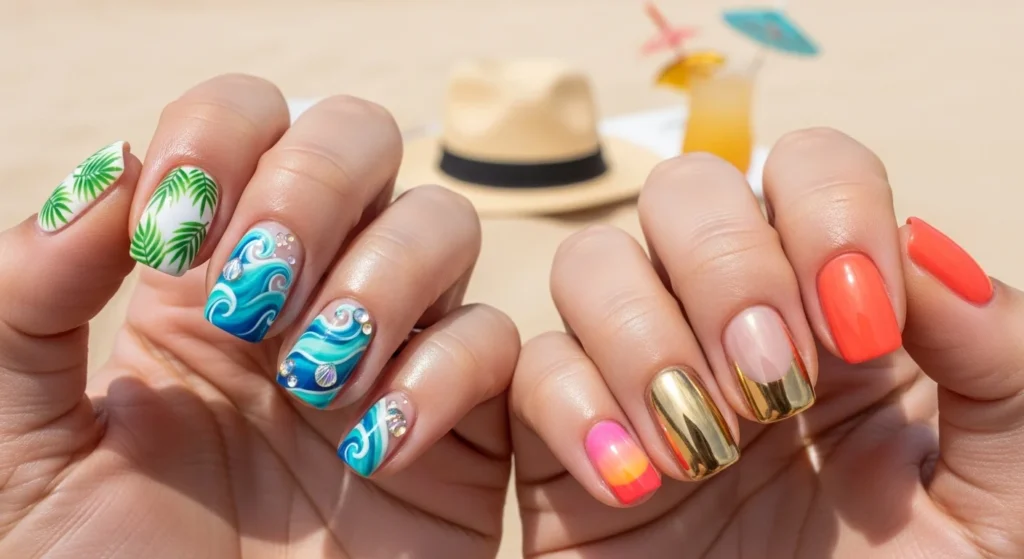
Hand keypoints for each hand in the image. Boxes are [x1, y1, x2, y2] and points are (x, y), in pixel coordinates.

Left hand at [0, 75, 518, 557]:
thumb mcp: (17, 442)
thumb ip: (28, 295)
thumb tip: (111, 174)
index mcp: (196, 283)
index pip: (244, 124)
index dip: (224, 136)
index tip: (180, 226)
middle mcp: (304, 296)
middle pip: (360, 140)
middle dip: (313, 188)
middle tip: (254, 290)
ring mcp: (391, 354)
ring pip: (442, 223)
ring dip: (381, 277)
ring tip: (314, 378)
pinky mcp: (464, 429)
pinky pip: (497, 346)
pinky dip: (445, 374)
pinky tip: (376, 448)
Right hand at [512, 129, 1022, 557]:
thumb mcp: (1005, 497)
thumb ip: (999, 361)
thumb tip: (922, 256)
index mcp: (844, 322)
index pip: (809, 172)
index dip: (825, 208)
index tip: (857, 320)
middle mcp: (734, 329)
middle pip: (684, 192)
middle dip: (726, 266)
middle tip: (771, 379)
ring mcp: (640, 379)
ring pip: (590, 261)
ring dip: (644, 335)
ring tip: (705, 444)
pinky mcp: (562, 446)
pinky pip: (528, 368)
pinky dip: (576, 410)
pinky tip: (635, 486)